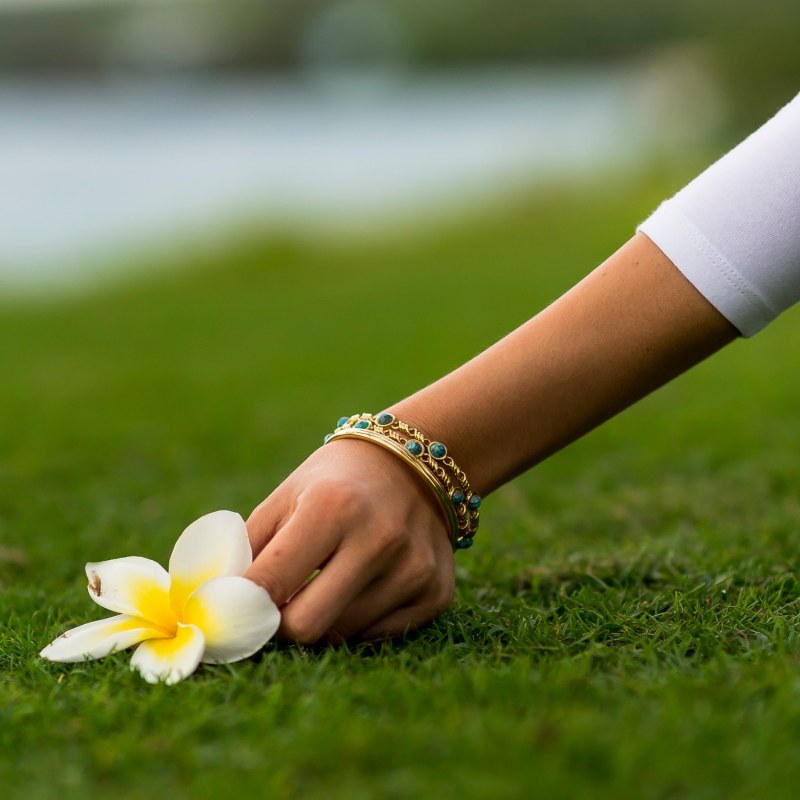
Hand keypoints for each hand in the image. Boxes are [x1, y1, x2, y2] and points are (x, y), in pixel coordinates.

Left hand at [244, 438, 455, 642]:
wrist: (415, 465)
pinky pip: (379, 634)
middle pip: (307, 626)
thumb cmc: (336, 482)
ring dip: (325, 617)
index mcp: (331, 508)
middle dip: (282, 623)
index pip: (270, 584)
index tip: (229, 612)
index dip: (241, 606)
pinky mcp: (437, 592)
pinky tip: (367, 583)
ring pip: (342, 635)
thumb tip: (216, 605)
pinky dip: (362, 619)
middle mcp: (379, 539)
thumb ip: (248, 549)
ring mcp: (413, 569)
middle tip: (278, 605)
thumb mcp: (286, 497)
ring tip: (331, 580)